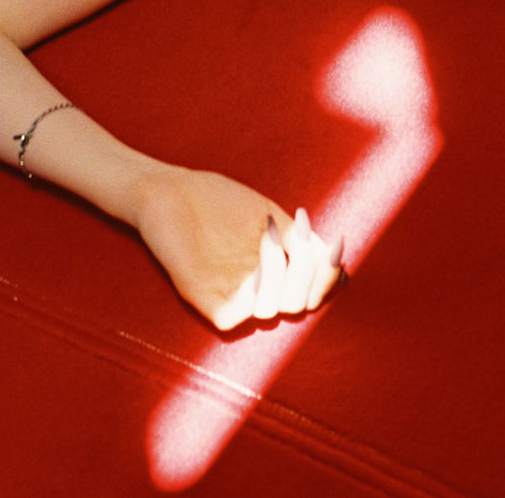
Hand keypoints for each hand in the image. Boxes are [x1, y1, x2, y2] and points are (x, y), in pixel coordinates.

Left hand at [132, 165, 343, 331]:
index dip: (328, 277)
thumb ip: (299, 238)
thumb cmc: (216, 199)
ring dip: (282, 269)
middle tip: (299, 233)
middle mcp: (251, 289)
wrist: (167, 189)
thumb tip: (336, 256)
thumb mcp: (269, 213)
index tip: (334, 244)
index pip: (311, 296)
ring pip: (272, 309)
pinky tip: (260, 246)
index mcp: (270, 274)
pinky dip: (258, 284)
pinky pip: (236, 314)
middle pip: (298, 305)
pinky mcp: (200, 296)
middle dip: (310, 270)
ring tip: (270, 233)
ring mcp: (225, 294)